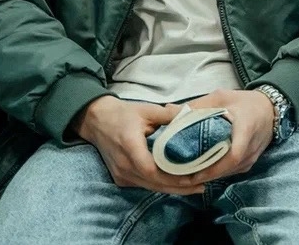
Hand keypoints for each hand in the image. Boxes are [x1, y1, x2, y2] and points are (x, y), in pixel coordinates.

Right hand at [73, 96, 204, 194]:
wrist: (96, 120)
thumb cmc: (123, 114)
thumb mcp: (146, 110)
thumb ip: (168, 114)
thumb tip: (191, 115)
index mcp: (130, 147)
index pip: (151, 170)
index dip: (172, 176)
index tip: (193, 176)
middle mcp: (124, 166)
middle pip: (153, 184)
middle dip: (178, 187)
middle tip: (202, 186)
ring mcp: (121, 174)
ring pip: (149, 187)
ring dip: (171, 189)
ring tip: (195, 187)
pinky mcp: (121, 178)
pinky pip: (143, 185)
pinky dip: (160, 186)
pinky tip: (176, 184)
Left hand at [163, 88, 276, 182]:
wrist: (270, 109)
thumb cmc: (244, 102)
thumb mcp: (221, 97)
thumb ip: (196, 105)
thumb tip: (168, 111)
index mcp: (245, 129)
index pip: (233, 155)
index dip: (212, 167)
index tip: (191, 172)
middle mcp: (250, 148)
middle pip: (226, 169)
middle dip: (203, 175)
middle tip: (178, 177)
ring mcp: (251, 158)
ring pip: (227, 173)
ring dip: (208, 177)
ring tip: (185, 177)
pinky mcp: (249, 163)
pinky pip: (231, 172)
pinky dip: (215, 174)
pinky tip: (200, 173)